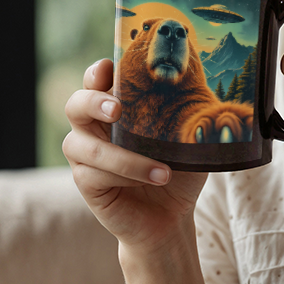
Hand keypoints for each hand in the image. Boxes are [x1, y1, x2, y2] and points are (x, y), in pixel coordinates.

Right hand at [62, 58, 208, 254]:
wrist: (173, 214)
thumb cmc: (180, 167)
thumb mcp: (189, 135)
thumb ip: (189, 110)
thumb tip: (208, 90)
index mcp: (116, 107)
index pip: (95, 80)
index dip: (97, 72)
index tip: (109, 68)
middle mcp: (94, 127)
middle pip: (75, 104)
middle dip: (93, 102)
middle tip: (118, 110)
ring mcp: (85, 156)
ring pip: (82, 145)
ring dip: (125, 157)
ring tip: (164, 171)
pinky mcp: (86, 183)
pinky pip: (92, 175)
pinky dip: (125, 176)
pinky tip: (153, 180)